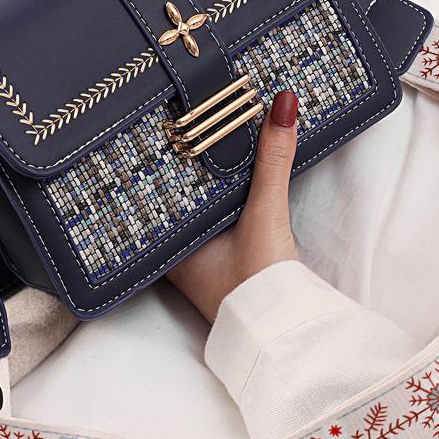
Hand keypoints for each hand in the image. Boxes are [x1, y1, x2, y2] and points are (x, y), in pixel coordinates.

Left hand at [167, 90, 298, 322]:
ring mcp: (201, 264)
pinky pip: (215, 225)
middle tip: (176, 125)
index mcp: (171, 247)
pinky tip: (230, 184)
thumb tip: (283, 104)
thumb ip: (272, 161)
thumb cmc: (260, 283)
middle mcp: (179, 257)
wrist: (287, 333)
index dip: (153, 166)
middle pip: (174, 203)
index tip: (151, 131)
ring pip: (196, 215)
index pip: (152, 197)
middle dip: (180, 171)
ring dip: (204, 188)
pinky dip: (222, 204)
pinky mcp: (226, 266)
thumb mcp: (264, 214)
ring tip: (202, 142)